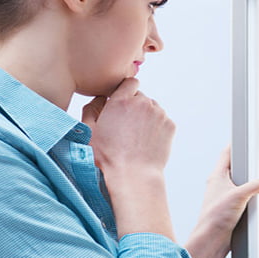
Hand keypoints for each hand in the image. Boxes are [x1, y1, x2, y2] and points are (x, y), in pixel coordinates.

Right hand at [82, 78, 175, 239]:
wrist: (133, 175)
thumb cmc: (108, 157)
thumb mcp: (89, 132)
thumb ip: (91, 109)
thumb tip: (98, 98)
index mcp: (121, 100)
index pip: (129, 82)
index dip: (125, 92)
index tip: (121, 104)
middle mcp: (142, 102)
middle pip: (140, 97)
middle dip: (134, 107)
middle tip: (126, 127)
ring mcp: (159, 113)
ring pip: (152, 108)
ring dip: (146, 117)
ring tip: (136, 137)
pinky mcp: (170, 125)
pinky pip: (162, 120)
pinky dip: (156, 127)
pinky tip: (146, 142)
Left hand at [185, 146, 258, 257]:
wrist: (212, 240)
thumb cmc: (215, 217)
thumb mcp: (240, 195)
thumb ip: (257, 186)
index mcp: (217, 176)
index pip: (226, 154)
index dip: (235, 144)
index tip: (243, 137)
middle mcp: (219, 185)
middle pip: (235, 168)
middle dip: (246, 165)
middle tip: (257, 160)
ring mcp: (224, 197)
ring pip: (239, 184)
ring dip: (250, 184)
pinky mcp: (229, 209)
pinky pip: (242, 198)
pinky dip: (250, 197)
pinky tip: (257, 202)